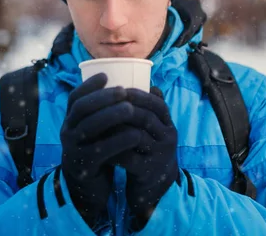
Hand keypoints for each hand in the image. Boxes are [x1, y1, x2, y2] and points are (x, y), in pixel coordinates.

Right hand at [60, 73, 143, 226]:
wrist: (85, 187)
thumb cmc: (95, 150)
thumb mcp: (95, 131)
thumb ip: (104, 113)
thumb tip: (128, 86)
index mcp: (70, 120)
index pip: (74, 98)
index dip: (89, 85)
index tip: (106, 76)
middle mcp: (68, 132)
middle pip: (81, 109)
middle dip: (103, 97)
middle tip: (124, 91)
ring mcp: (73, 149)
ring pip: (89, 128)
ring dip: (111, 115)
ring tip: (131, 109)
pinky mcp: (85, 166)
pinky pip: (101, 150)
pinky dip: (118, 141)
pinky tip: (134, 135)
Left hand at [110, 86, 178, 229]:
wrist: (156, 187)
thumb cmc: (149, 150)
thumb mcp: (154, 129)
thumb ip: (148, 108)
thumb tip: (140, 78)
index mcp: (168, 125)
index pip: (157, 104)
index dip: (138, 94)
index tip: (118, 88)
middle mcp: (168, 139)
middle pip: (146, 118)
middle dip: (123, 108)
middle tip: (104, 102)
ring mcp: (159, 156)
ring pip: (136, 137)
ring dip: (115, 128)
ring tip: (97, 121)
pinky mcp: (147, 172)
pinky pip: (129, 159)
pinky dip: (113, 149)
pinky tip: (99, 144)